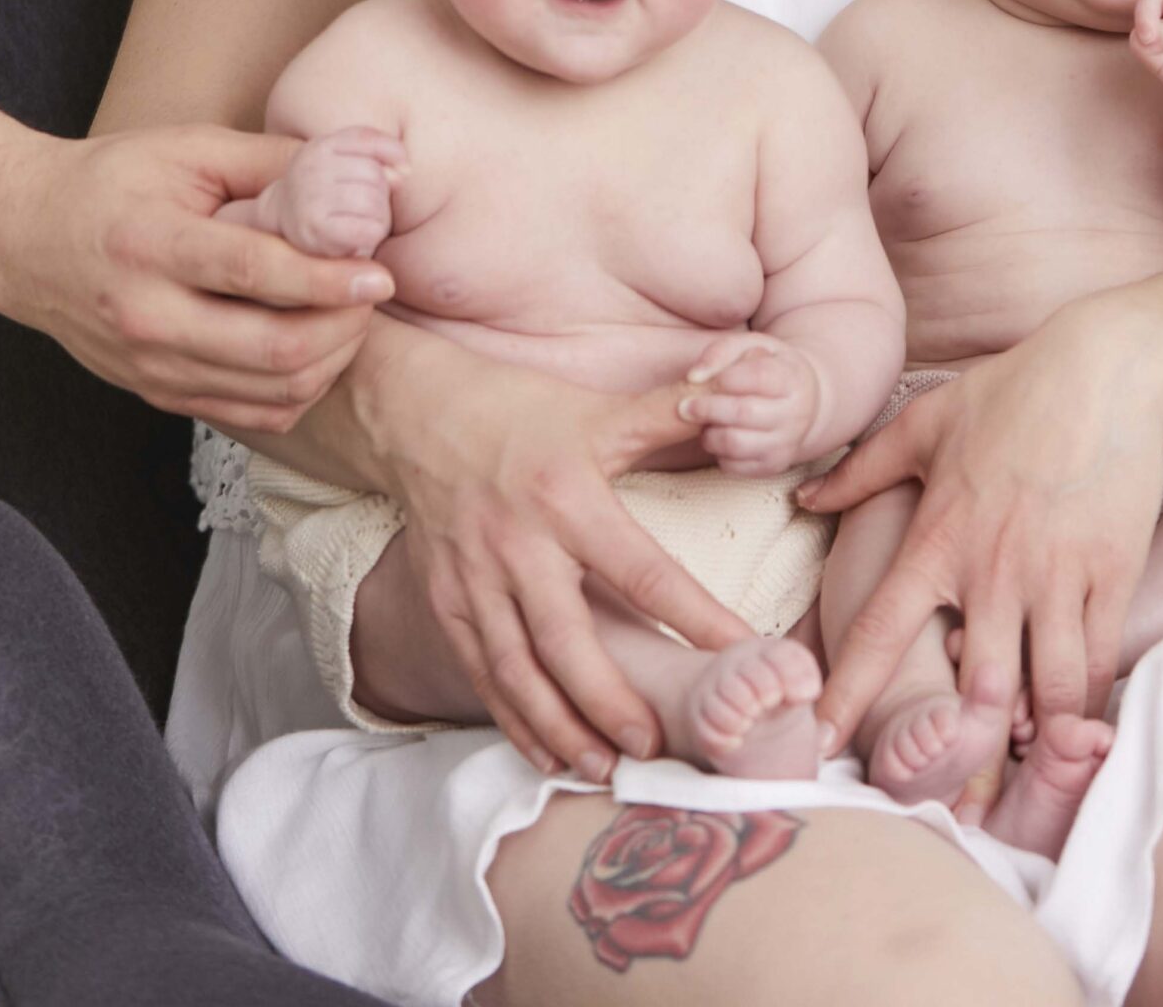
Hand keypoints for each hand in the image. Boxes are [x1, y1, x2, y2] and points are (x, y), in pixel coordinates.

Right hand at [0, 123, 392, 429]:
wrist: (24, 239)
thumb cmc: (111, 183)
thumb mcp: (187, 150)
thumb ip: (272, 159)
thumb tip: (365, 162)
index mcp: (152, 246)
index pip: (256, 275)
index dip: (329, 280)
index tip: (379, 273)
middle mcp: (147, 317)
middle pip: (273, 350)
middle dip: (343, 327)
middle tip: (373, 292)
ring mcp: (149, 367)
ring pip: (268, 392)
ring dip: (329, 361)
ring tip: (351, 317)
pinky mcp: (156, 393)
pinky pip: (247, 414)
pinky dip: (296, 391)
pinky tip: (315, 350)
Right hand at [257, 126, 405, 258]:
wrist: (289, 229)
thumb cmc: (332, 196)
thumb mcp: (350, 165)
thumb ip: (379, 157)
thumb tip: (404, 171)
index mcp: (320, 147)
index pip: (367, 139)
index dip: (392, 152)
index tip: (400, 169)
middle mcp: (309, 168)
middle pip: (374, 173)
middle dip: (381, 193)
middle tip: (366, 207)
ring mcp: (309, 198)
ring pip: (373, 201)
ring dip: (379, 216)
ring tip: (362, 222)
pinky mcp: (315, 229)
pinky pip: (367, 229)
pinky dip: (372, 234)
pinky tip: (360, 237)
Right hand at [361, 346, 747, 777]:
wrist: (420, 411)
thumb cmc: (523, 410)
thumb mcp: (600, 409)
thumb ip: (670, 412)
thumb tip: (734, 393)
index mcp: (568, 497)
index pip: (644, 571)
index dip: (696, 616)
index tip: (742, 653)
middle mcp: (520, 545)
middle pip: (568, 640)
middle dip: (610, 701)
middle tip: (654, 747)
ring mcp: (475, 579)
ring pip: (517, 670)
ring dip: (560, 727)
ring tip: (604, 768)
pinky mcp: (445, 600)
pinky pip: (481, 672)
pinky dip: (514, 719)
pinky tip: (548, 753)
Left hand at [677, 332, 822, 474]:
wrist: (804, 404)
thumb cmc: (769, 368)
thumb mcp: (752, 346)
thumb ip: (721, 351)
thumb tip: (694, 377)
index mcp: (792, 378)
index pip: (758, 377)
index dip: (725, 378)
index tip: (702, 378)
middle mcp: (796, 414)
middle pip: (743, 412)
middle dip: (706, 409)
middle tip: (684, 406)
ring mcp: (786, 443)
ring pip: (736, 444)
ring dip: (709, 434)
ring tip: (703, 423)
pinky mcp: (773, 465)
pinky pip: (735, 466)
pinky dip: (717, 453)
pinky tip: (718, 436)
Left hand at [804, 311, 1162, 784]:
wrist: (1108, 369)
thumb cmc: (1012, 391)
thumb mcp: (925, 422)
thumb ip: (862, 471)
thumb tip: (803, 499)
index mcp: (938, 536)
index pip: (879, 631)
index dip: (847, 695)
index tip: (824, 745)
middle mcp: (993, 568)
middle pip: (971, 690)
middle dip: (959, 756)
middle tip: (946, 806)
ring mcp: (1056, 577)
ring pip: (1040, 692)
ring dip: (1028, 742)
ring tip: (1012, 778)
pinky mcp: (1112, 577)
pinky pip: (1094, 665)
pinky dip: (1080, 706)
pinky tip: (1069, 731)